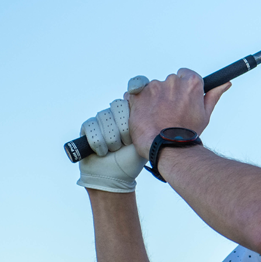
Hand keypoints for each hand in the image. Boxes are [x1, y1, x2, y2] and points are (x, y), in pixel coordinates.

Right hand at [75, 76, 150, 192]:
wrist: (116, 177)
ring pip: (104, 116)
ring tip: (116, 150)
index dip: (137, 84)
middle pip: (119, 105)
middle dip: (123, 127)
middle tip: (127, 142)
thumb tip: (173, 100)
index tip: (137, 89)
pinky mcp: (87, 127)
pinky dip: (99, 142)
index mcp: (136, 110)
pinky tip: (104, 152)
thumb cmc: (135, 159)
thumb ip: (158, 120)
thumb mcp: (150, 138)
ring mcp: (103, 118)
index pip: (137, 86)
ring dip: (112, 138)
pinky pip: (91, 126)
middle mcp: (119, 111)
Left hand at [128, 69, 230, 160]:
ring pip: (152, 88)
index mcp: (190, 82)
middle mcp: (171, 81)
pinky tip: (145, 115)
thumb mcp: (205, 114)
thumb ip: (213, 94)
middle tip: (169, 112)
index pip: (185, 74)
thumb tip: (225, 84)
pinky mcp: (137, 95)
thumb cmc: (186, 133)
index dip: (183, 88)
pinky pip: (135, 93)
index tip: (181, 99)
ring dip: (153, 99)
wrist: (166, 148)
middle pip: (169, 82)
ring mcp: (153, 87)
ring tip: (157, 117)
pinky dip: (138, 103)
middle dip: (168, 94)